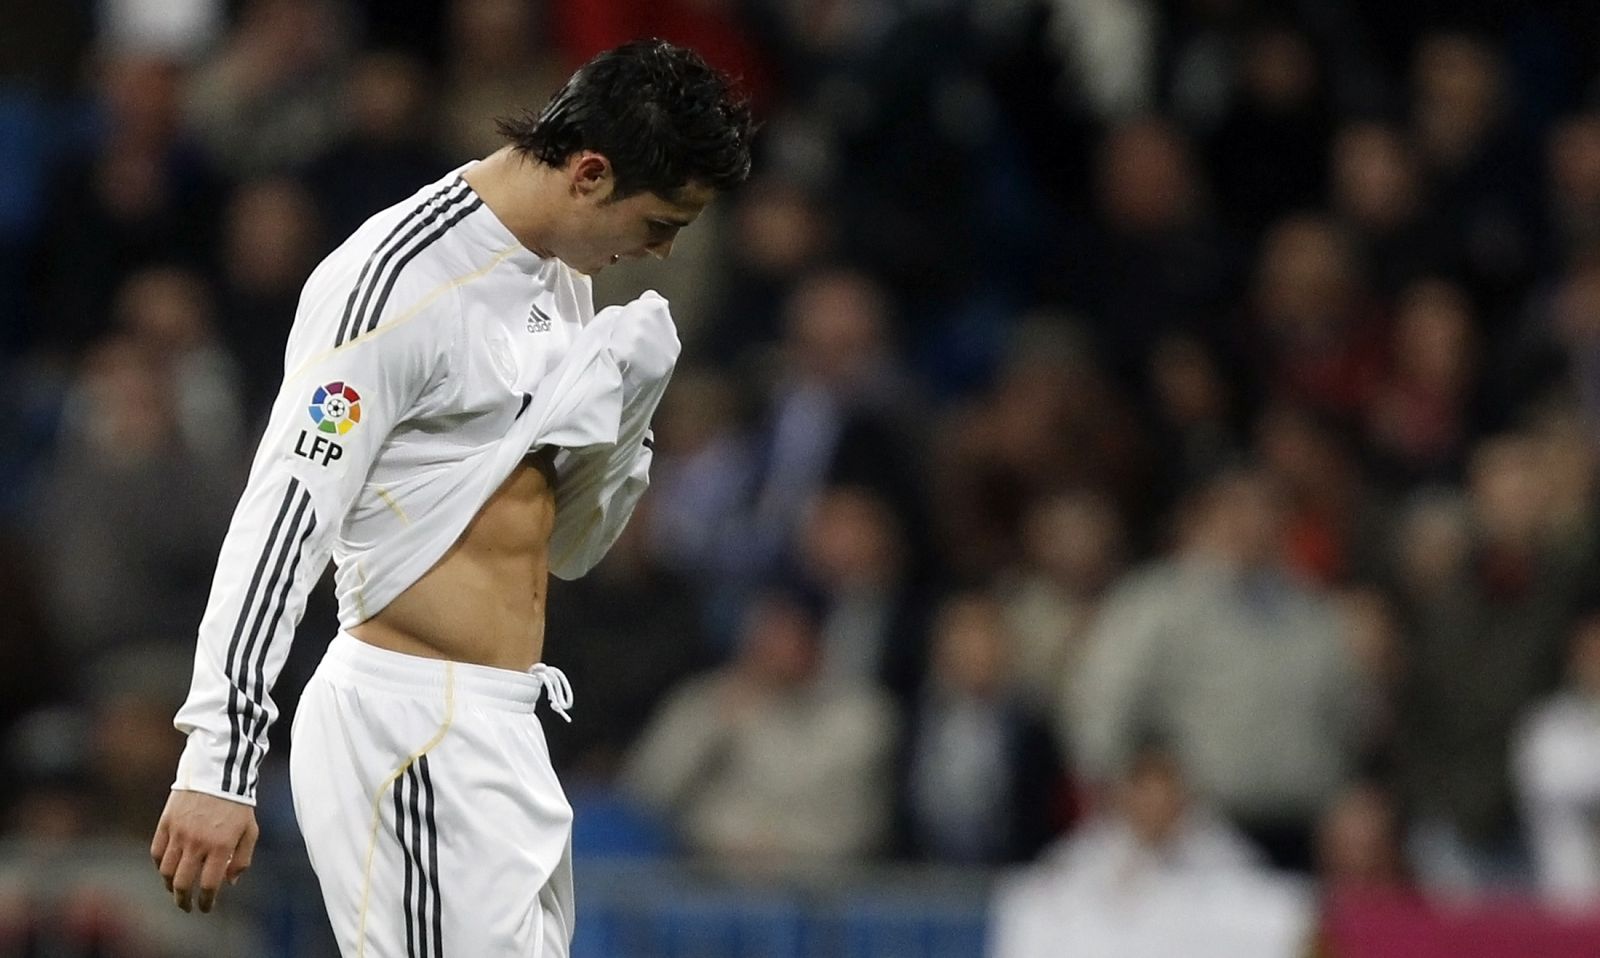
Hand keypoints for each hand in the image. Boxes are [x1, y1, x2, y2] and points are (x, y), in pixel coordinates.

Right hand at [150, 789, 258, 913]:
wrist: (219, 772)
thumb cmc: (238, 803)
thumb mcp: (250, 831)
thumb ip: (243, 859)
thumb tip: (230, 882)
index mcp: (220, 846)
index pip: (209, 885)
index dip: (206, 901)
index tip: (206, 908)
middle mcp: (197, 843)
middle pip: (182, 883)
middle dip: (183, 900)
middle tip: (186, 906)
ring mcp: (179, 833)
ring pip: (166, 871)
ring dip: (170, 886)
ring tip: (175, 890)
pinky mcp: (166, 823)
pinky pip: (157, 852)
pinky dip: (159, 865)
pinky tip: (166, 869)